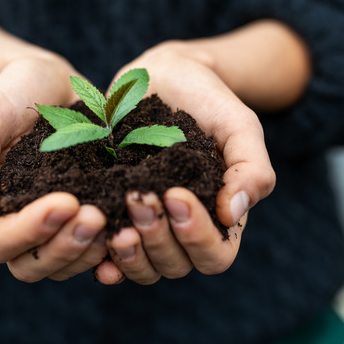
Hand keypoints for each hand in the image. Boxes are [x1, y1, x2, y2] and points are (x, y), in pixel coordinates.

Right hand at [0, 55, 108, 281]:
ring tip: (116, 221)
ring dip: (89, 251)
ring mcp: (54, 228)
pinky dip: (112, 249)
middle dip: (65, 247)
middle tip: (96, 216)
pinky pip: (95, 252)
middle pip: (32, 266)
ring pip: (65, 265)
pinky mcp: (86, 219)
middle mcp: (19, 226)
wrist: (52, 81)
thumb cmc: (13, 94)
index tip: (65, 202)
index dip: (29, 231)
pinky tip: (132, 229)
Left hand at [95, 42, 276, 284]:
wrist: (165, 76)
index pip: (215, 255)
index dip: (196, 235)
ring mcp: (147, 227)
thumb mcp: (239, 125)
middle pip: (175, 265)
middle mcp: (183, 232)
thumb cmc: (209, 101)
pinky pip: (107, 255)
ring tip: (113, 222)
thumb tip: (234, 213)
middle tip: (138, 197)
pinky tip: (92, 238)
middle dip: (157, 237)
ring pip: (142, 267)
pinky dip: (100, 256)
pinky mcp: (114, 216)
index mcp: (220, 219)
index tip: (176, 194)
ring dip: (129, 252)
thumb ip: (251, 168)